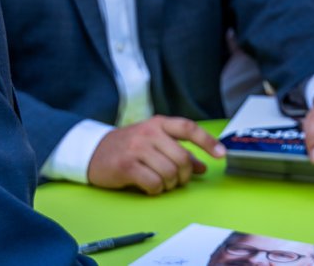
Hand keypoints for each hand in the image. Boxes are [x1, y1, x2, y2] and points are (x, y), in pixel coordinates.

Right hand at [86, 116, 225, 194]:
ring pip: (170, 173)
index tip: (221, 154)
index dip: (208, 141)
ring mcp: (137, 148)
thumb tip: (202, 167)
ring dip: (169, 184)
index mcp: (159, 123)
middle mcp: (149, 132)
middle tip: (178, 180)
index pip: (188, 128)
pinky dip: (156, 190)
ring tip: (161, 182)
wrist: (93, 151)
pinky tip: (149, 186)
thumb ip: (178, 151)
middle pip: (182, 158)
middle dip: (185, 175)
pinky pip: (154, 184)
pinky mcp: (127, 166)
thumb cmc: (129, 146)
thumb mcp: (154, 142)